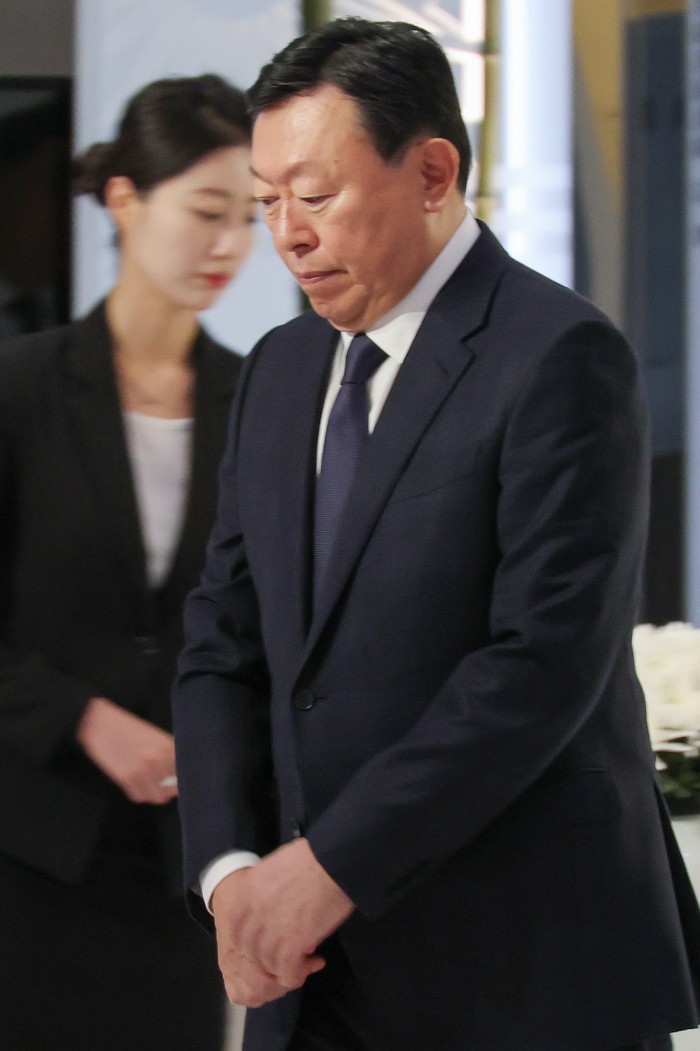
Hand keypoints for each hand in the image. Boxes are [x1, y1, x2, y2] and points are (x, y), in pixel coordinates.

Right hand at [76, 696, 177, 803]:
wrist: (100, 723)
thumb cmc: (126, 728)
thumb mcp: (153, 735)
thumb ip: (166, 753)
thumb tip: (175, 775)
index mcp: (167, 746)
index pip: (182, 774)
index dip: (177, 780)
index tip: (172, 782)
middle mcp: (158, 759)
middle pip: (170, 789)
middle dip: (165, 789)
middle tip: (158, 786)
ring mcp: (142, 770)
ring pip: (156, 796)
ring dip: (152, 793)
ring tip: (145, 786)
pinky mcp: (126, 778)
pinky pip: (138, 797)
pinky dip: (137, 794)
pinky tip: (133, 784)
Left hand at [212, 839, 353, 1004]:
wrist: (333, 860)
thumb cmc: (310, 857)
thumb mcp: (274, 864)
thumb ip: (264, 887)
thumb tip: (269, 900)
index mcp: (248, 891)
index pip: (235, 926)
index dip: (245, 939)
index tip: (257, 942)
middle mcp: (256, 911)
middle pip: (249, 948)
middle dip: (262, 957)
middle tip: (278, 956)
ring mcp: (274, 928)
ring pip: (267, 962)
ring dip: (279, 968)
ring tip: (295, 964)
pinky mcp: (296, 940)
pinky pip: (287, 969)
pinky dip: (294, 974)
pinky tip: (304, 969)